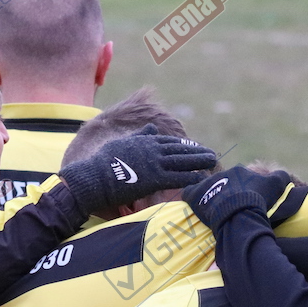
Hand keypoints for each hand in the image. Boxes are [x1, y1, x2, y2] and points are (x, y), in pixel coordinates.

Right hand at [58, 124, 217, 217]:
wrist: (95, 176)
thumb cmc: (104, 162)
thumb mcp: (123, 143)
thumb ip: (140, 136)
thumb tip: (152, 127)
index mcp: (145, 141)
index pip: (170, 142)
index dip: (185, 145)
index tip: (196, 147)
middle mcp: (153, 150)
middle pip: (181, 150)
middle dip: (197, 152)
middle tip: (212, 154)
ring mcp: (155, 164)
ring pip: (183, 162)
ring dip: (199, 162)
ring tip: (212, 162)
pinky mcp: (155, 179)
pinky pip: (178, 178)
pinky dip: (192, 177)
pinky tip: (202, 178)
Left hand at [183, 165, 295, 230]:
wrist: (239, 213)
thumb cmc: (257, 200)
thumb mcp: (276, 186)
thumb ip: (281, 176)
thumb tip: (283, 174)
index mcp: (239, 171)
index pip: (241, 178)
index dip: (244, 190)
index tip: (246, 202)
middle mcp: (221, 173)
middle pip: (223, 183)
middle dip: (227, 193)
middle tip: (231, 208)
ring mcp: (207, 183)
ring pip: (207, 188)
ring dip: (211, 196)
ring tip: (215, 211)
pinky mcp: (194, 194)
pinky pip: (189, 193)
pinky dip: (192, 199)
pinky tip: (197, 207)